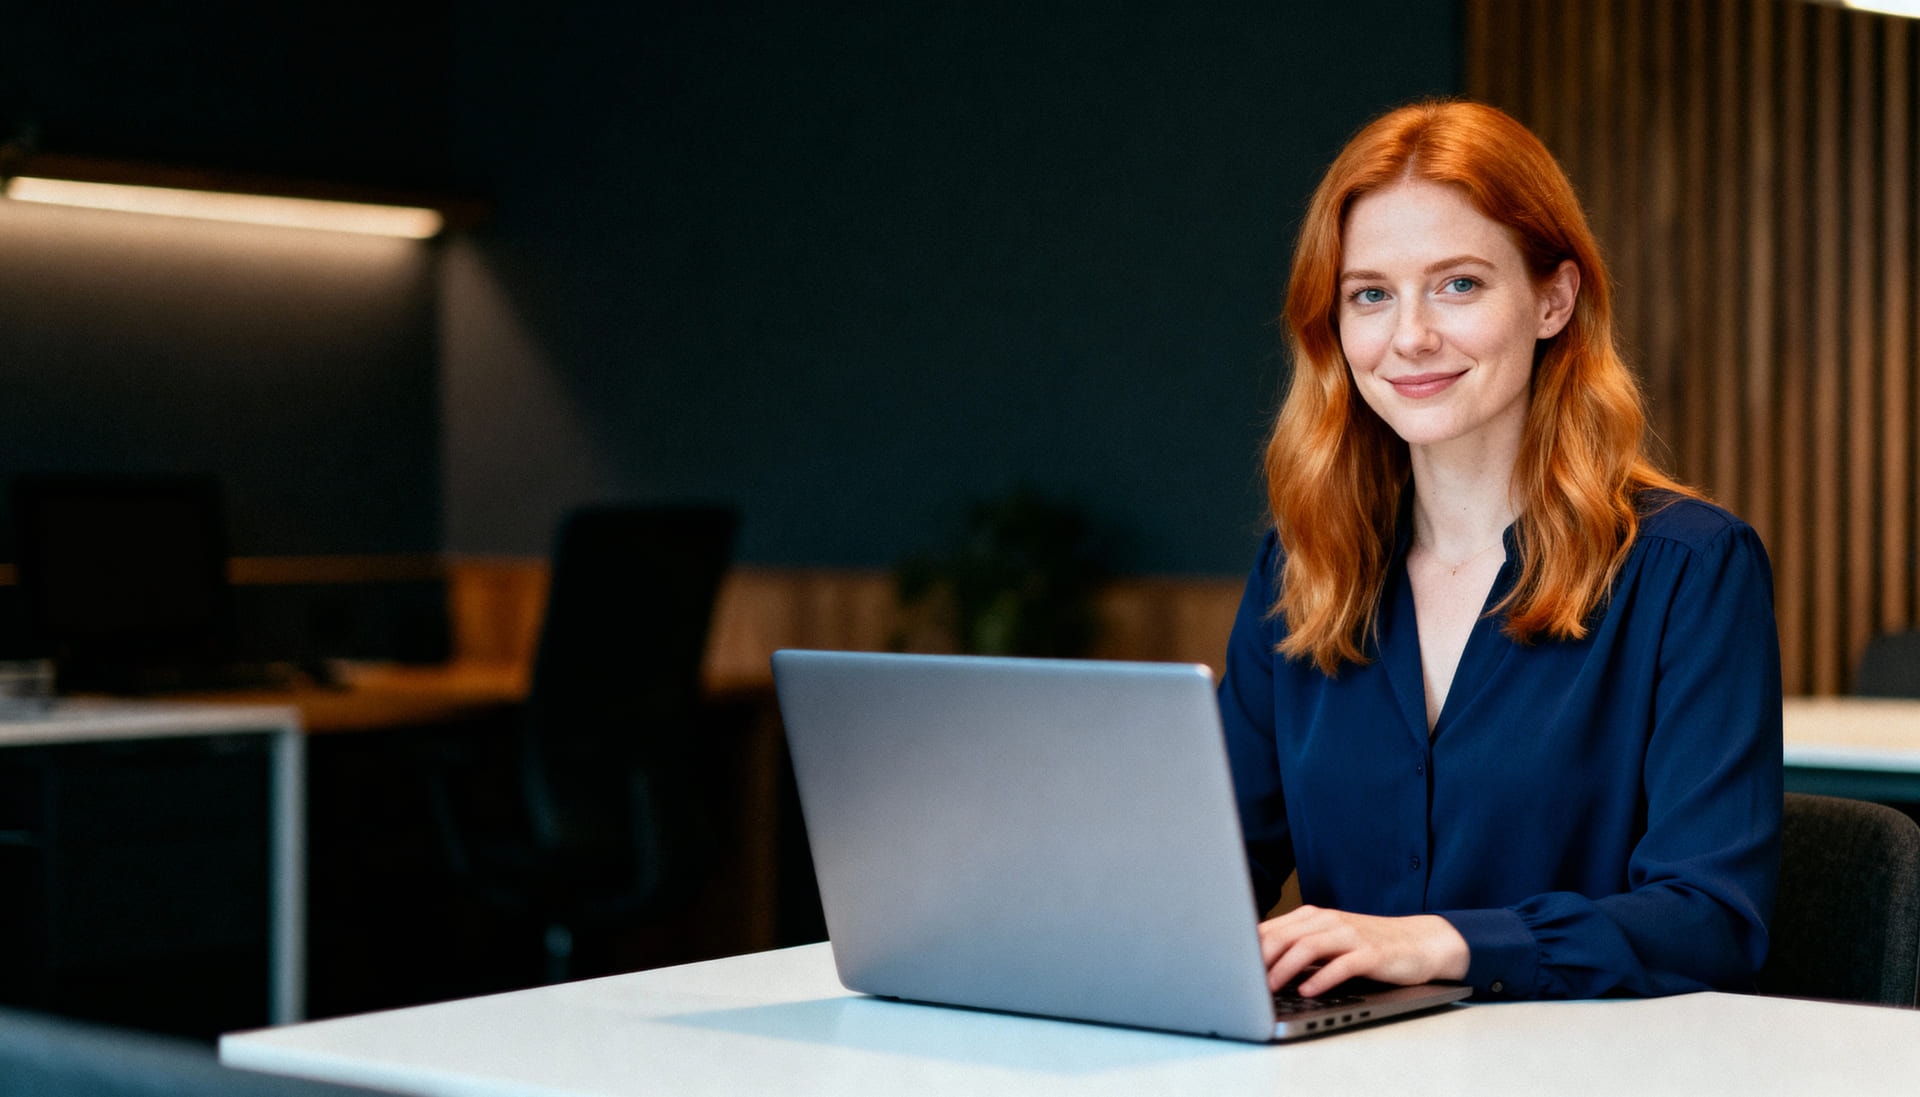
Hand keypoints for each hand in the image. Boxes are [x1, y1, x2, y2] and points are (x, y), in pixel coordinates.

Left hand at [1259, 904, 1469, 997]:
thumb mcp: (1329, 943)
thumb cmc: (1368, 945)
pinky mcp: (1371, 953)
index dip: (1247, 949)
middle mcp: (1329, 921)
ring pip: (1308, 946)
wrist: (1420, 942)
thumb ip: (1298, 949)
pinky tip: (1308, 991)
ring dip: (1285, 968)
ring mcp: (1351, 935)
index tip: (1230, 969)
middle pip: (1284, 936)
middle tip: (1242, 981)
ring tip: (1270, 988)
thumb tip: (1258, 968)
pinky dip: (1321, 978)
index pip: (1271, 929)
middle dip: (1259, 958)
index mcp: (1313, 918)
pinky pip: (1342, 964)